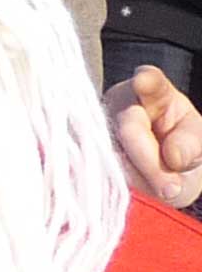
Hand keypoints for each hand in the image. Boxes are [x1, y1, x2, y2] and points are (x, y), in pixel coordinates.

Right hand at [107, 65, 201, 210]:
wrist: (164, 175)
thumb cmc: (182, 148)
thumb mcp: (197, 140)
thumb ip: (191, 143)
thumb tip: (174, 157)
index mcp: (152, 93)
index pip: (150, 83)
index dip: (146, 82)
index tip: (143, 81)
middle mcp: (118, 105)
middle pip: (128, 128)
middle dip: (149, 160)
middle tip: (172, 187)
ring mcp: (95, 130)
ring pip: (112, 157)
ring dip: (139, 179)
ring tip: (163, 189)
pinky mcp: (80, 157)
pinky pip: (97, 175)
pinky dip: (121, 188)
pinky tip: (139, 190)